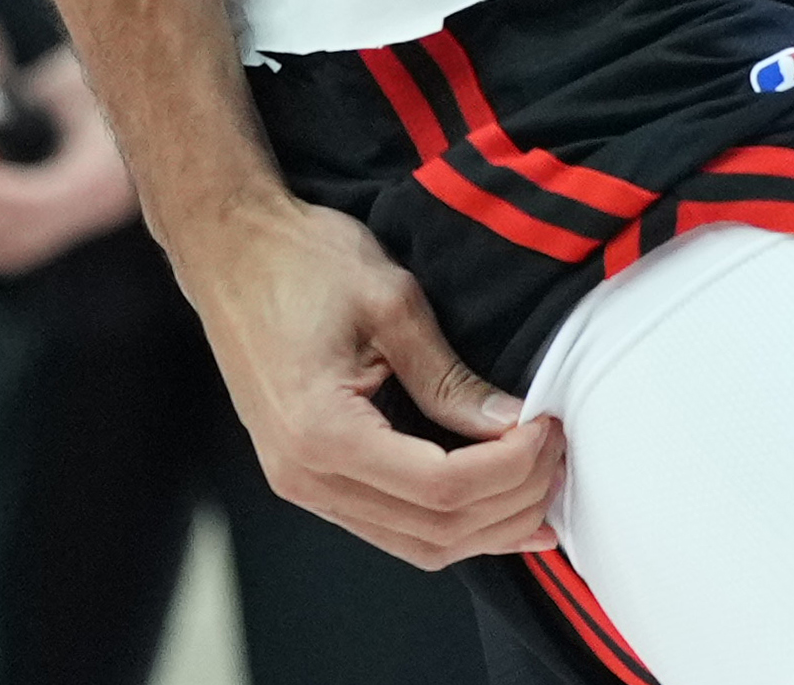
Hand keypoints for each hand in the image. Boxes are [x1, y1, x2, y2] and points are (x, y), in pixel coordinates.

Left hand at [0, 46, 138, 274]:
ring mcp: (97, 214)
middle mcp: (105, 204)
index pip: (32, 201)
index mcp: (106, 170)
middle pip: (22, 235)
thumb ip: (15, 108)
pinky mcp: (84, 214)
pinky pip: (29, 242)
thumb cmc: (113, 61)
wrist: (162, 69)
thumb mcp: (66, 75)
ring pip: (22, 250)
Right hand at [170, 192, 562, 565]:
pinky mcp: (310, 475)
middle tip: (561, 458)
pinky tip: (495, 501)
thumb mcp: (391, 303)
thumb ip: (450, 376)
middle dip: (510, 505)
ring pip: (416, 544)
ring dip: (487, 526)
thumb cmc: (300, 261)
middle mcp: (305, 477)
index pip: (442, 488)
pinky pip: (393, 524)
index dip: (510, 469)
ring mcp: (303, 484)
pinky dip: (451, 520)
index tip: (551, 430)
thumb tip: (511, 422)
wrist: (231, 250)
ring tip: (544, 489)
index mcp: (321, 433)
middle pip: (433, 533)